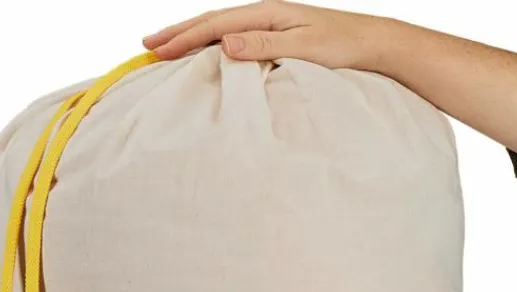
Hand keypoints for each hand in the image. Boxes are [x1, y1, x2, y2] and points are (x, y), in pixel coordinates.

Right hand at [143, 1, 383, 70]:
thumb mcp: (303, 47)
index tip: (156, 51)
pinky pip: (233, 38)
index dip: (183, 38)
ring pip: (219, 30)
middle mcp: (264, 14)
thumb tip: (225, 44)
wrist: (370, 43)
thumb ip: (264, 45)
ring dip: (191, 38)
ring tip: (165, 47)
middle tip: (146, 47)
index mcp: (266, 13)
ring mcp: (268, 24)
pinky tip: (203, 52)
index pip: (215, 26)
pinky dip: (211, 45)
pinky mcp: (274, 36)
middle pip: (211, 23)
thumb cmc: (342, 46)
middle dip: (177, 34)